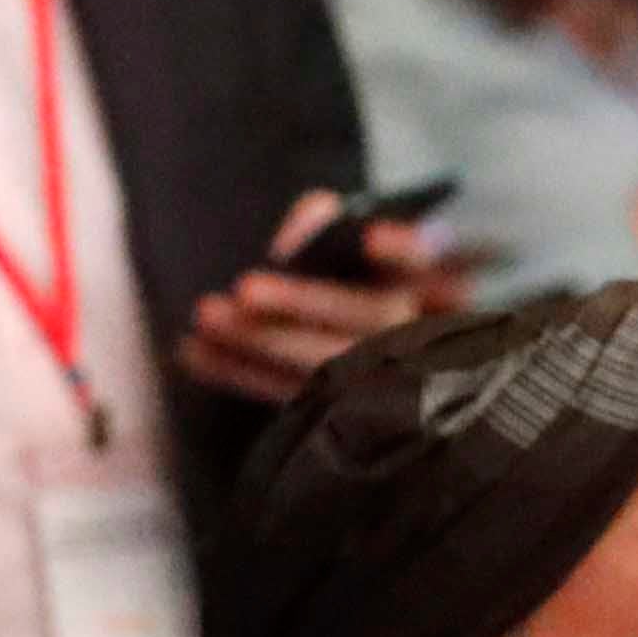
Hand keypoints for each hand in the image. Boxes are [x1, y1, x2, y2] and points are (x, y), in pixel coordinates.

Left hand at [180, 187, 460, 402]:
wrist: (383, 352)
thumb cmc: (367, 278)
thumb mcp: (361, 242)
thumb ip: (330, 226)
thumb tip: (297, 236)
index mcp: (445, 284)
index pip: (440, 264)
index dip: (407, 253)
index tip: (371, 240)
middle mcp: (428, 333)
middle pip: (370, 319)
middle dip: (304, 303)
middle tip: (244, 290)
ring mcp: (389, 380)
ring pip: (330, 364)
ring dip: (261, 342)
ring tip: (206, 317)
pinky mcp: (341, 411)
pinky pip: (291, 395)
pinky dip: (238, 373)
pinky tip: (192, 352)